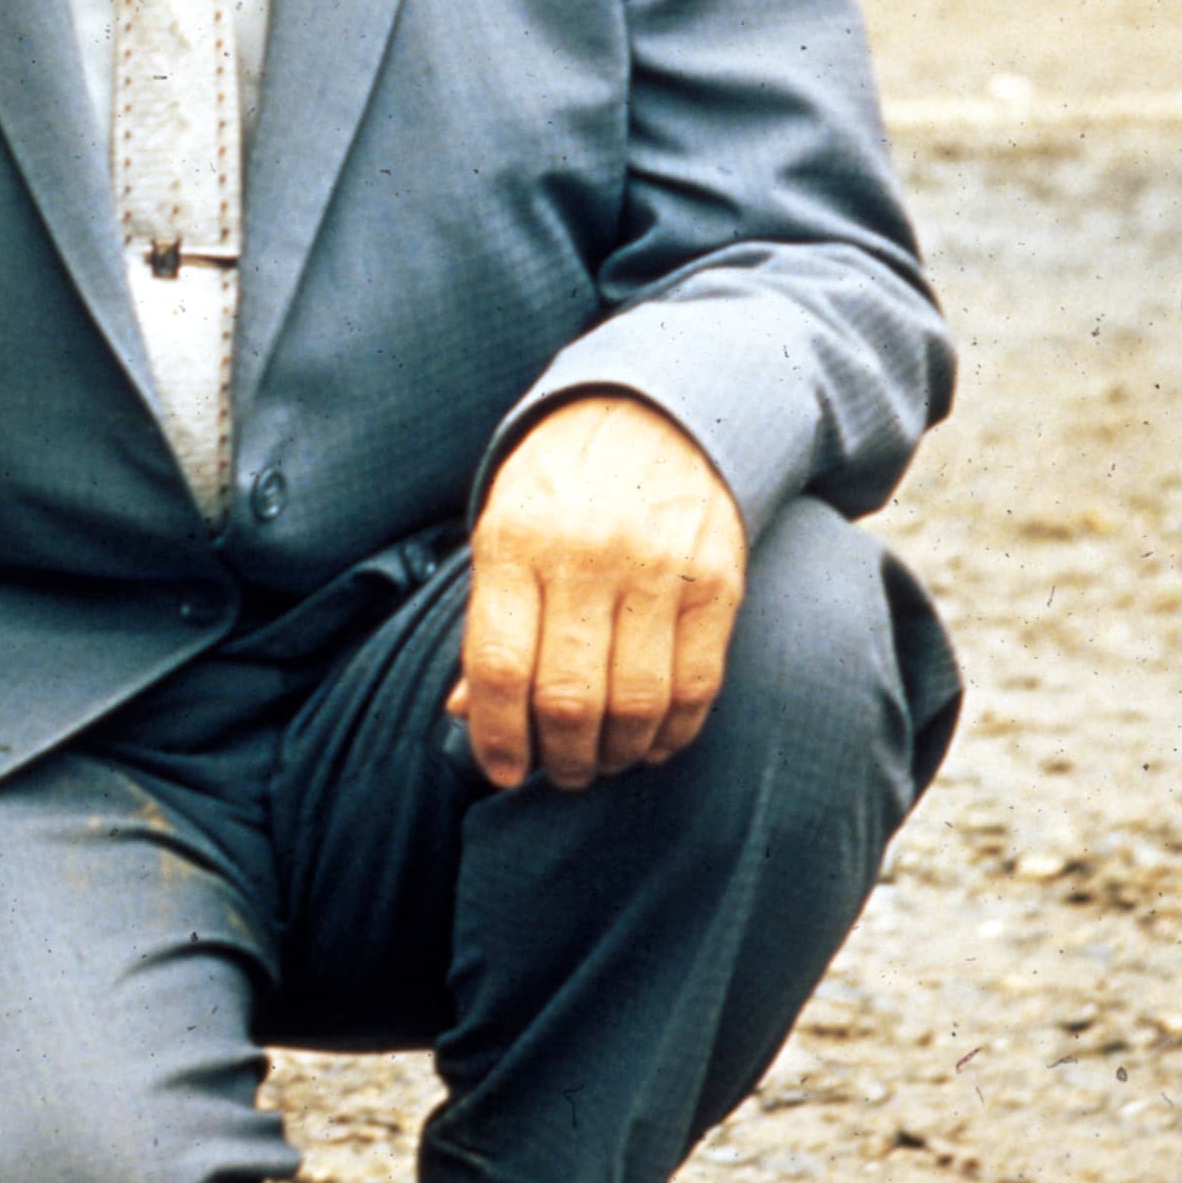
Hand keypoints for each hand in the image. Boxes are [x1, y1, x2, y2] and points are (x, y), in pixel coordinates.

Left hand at [445, 392, 746, 791]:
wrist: (659, 409)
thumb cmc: (563, 481)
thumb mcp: (503, 526)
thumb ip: (488, 618)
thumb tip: (464, 713)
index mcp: (515, 540)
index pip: (499, 665)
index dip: (496, 736)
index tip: (499, 772)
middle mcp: (586, 554)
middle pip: (569, 697)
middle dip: (560, 759)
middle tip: (558, 774)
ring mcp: (657, 568)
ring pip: (637, 703)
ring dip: (617, 755)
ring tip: (602, 762)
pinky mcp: (717, 581)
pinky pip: (697, 685)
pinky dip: (674, 733)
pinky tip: (654, 743)